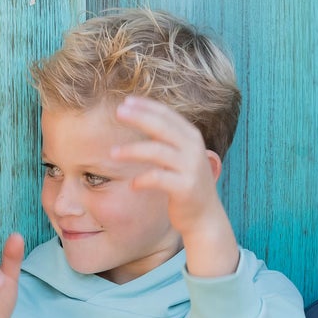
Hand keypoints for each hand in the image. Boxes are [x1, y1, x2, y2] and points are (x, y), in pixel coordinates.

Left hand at [111, 96, 238, 275]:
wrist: (205, 216)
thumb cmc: (186, 183)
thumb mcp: (180, 156)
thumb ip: (166, 139)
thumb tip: (139, 117)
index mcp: (191, 137)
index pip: (167, 114)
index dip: (146, 106)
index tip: (125, 101)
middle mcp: (193, 148)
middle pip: (161, 126)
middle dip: (138, 117)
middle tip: (117, 113)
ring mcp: (190, 168)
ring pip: (157, 151)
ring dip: (132, 150)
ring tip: (112, 153)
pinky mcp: (185, 187)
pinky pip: (158, 178)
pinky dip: (142, 179)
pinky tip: (132, 184)